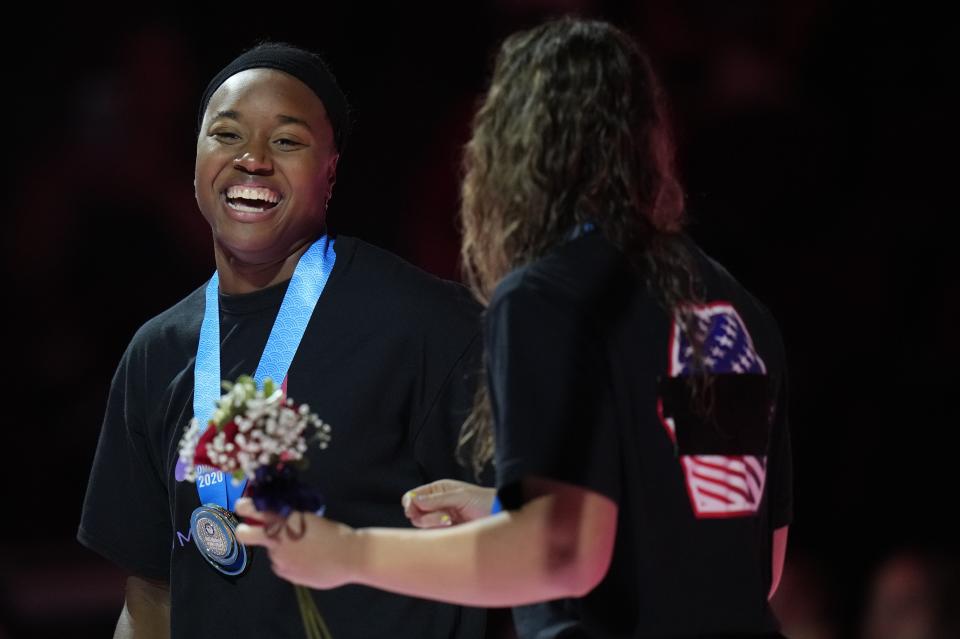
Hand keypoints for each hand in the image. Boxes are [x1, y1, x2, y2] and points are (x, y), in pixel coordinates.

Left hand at [235, 498, 358, 589]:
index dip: (245, 507)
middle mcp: (278, 537)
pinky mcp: (286, 572)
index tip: (243, 506)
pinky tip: (309, 561)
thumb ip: (290, 521)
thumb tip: (278, 520)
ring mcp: (280, 557)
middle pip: (244, 534)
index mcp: (285, 518)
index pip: (253, 509)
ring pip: (272, 552)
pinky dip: (291, 563)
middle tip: (246, 530)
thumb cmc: (335, 533)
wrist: (351, 556)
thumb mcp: (310, 519)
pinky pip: (282, 566)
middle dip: (242, 531)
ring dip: (282, 550)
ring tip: (307, 550)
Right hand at [401, 479, 495, 527]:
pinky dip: (439, 532)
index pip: (413, 496)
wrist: (500, 516)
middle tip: (443, 517)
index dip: (410, 503)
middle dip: (425, 516)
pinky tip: (452, 526)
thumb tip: (413, 499)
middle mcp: (436, 503)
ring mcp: (441, 518)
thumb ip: (436, 499)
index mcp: (438, 490)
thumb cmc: (483, 501)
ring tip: (450, 521)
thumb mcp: (460, 496)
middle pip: (414, 513)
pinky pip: (433, 535)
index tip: (413, 509)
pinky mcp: (446, 532)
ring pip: (422, 525)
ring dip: (433, 523)